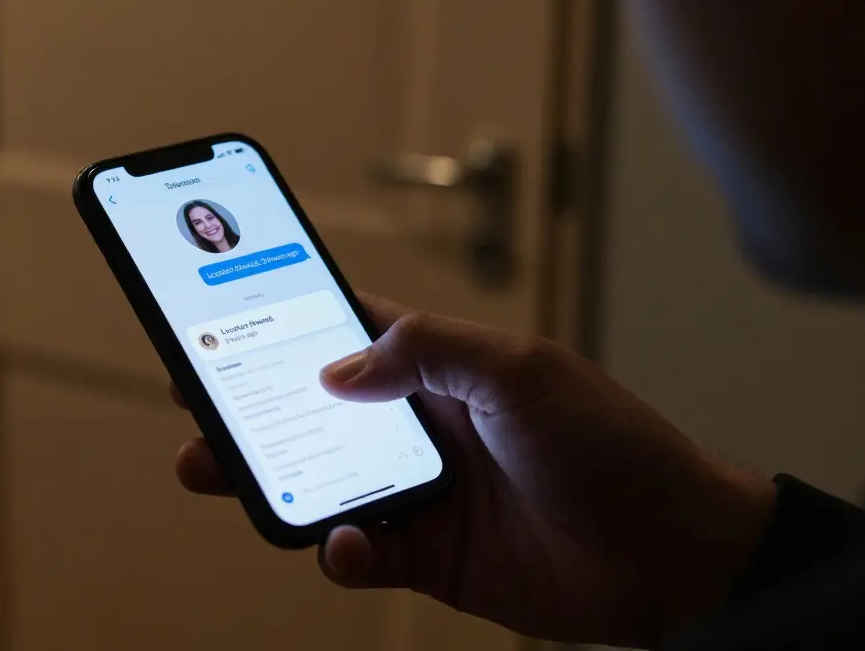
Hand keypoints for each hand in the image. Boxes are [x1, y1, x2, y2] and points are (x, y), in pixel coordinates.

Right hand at [171, 293, 775, 647]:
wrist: (670, 553)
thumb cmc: (610, 443)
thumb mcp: (520, 370)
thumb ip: (425, 351)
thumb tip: (334, 368)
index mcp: (439, 367)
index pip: (346, 331)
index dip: (283, 320)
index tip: (222, 307)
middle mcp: (417, 425)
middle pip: (310, 411)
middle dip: (249, 405)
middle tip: (193, 399)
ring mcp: (420, 492)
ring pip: (317, 481)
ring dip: (264, 478)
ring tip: (214, 470)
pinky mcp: (428, 555)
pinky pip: (359, 552)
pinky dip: (338, 550)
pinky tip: (343, 543)